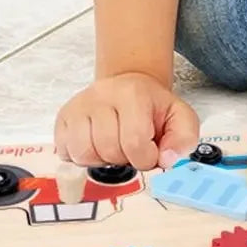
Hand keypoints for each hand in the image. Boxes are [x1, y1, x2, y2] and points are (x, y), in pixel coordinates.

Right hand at [54, 73, 198, 170]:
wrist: (128, 86)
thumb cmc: (152, 107)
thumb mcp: (180, 117)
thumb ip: (184, 139)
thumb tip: (167, 159)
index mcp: (133, 94)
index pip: (135, 143)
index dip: (146, 158)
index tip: (150, 151)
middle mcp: (101, 96)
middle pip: (108, 150)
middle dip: (124, 159)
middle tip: (131, 147)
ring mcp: (78, 106)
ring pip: (84, 154)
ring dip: (102, 160)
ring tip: (113, 146)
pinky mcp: (63, 117)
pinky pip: (66, 153)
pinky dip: (83, 157)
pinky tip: (96, 145)